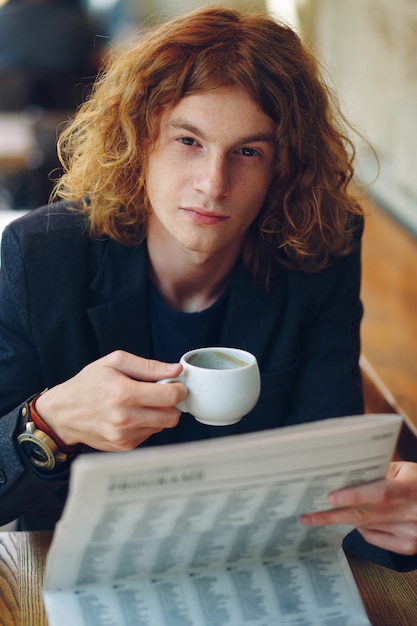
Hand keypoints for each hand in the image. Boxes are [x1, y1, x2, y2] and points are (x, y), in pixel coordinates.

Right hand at [35, 350, 186, 450]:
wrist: (63, 413)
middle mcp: (125, 418)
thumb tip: (176, 369)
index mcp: (124, 393)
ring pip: (162, 426)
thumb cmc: (88, 384)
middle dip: (172, 404)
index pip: (170, 397)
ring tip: (140, 403)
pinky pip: (150, 434)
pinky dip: (146, 424)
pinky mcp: (124, 446)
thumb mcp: (115, 362)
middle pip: (172, 416)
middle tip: (161, 394)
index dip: (179, 389)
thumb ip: (148, 366)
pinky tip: (132, 415)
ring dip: (158, 414)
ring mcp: (124, 435)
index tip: (175, 384)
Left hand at [301, 461, 416, 554]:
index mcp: (407, 489)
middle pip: (363, 516)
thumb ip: (380, 472)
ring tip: (337, 507)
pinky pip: (373, 538)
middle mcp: (408, 513)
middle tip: (308, 517)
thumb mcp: (404, 470)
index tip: (330, 498)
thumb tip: (349, 474)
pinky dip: (364, 528)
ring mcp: (409, 533)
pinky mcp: (408, 547)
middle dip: (331, 517)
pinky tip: (365, 518)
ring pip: (365, 527)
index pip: (379, 493)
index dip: (354, 496)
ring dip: (347, 518)